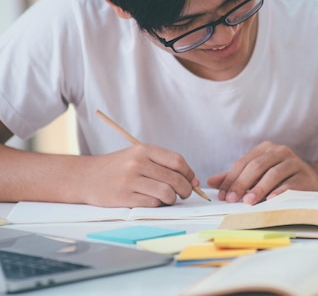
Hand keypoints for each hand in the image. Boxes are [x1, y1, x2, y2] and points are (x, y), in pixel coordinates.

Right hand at [81, 143, 199, 206]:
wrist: (85, 177)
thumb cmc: (117, 167)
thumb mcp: (138, 156)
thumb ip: (164, 165)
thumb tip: (193, 180)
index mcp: (143, 150)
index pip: (177, 161)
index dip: (189, 173)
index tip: (191, 180)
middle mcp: (137, 163)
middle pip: (174, 179)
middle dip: (185, 189)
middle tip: (184, 194)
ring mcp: (130, 180)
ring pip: (166, 193)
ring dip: (172, 199)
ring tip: (168, 198)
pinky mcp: (124, 197)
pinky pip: (152, 204)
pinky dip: (157, 205)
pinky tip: (152, 201)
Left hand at [206, 141, 317, 204]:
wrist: (311, 180)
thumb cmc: (280, 178)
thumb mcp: (257, 175)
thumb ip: (236, 177)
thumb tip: (211, 182)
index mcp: (266, 148)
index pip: (244, 162)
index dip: (231, 178)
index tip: (223, 195)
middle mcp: (280, 151)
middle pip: (257, 166)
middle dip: (242, 183)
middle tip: (232, 199)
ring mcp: (294, 162)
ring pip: (273, 174)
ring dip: (259, 188)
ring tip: (248, 201)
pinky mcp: (305, 175)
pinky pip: (290, 184)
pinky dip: (279, 192)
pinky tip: (269, 200)